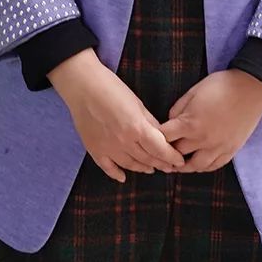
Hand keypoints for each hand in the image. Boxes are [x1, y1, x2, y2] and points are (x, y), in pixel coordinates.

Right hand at [50, 52, 186, 182]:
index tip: (179, 161)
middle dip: (160, 163)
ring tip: (151, 169)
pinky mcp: (94, 150)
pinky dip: (117, 174)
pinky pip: (108, 167)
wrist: (81, 84)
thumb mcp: (136, 101)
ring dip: (143, 168)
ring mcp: (108, 148)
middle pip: (147, 158)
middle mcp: (124, 142)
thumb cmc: (111, 87)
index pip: (160, 149)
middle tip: (169, 167)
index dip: (171, 157)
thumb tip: (160, 134)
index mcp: (137, 128)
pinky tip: (123, 177)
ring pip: (130, 165)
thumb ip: (149, 120)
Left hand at [158, 70, 261, 172]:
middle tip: (162, 152)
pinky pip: (213, 166)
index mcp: (190, 124)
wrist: (250, 88)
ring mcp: (217, 148)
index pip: (165, 138)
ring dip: (184, 165)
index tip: (154, 137)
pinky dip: (203, 167)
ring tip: (178, 163)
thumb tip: (171, 121)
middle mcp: (202, 140)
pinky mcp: (230, 151)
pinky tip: (198, 163)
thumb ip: (178, 108)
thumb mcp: (194, 91)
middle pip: (177, 154)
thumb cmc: (220, 85)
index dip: (157, 137)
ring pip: (195, 166)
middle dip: (168, 152)